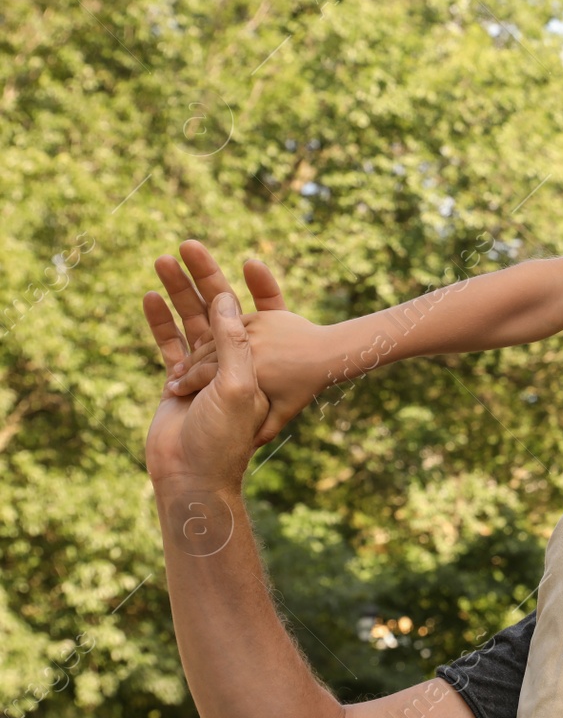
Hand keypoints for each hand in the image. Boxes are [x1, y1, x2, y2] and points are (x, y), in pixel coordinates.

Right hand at [158, 241, 325, 447]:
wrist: (193, 475)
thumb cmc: (224, 436)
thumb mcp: (239, 385)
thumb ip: (233, 343)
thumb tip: (225, 299)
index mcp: (257, 362)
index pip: (256, 316)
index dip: (258, 289)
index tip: (252, 260)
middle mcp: (234, 362)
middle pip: (218, 309)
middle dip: (204, 276)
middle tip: (189, 242)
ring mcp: (204, 369)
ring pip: (189, 320)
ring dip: (177, 290)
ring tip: (162, 257)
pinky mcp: (178, 380)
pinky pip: (168, 343)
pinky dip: (158, 319)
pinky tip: (149, 294)